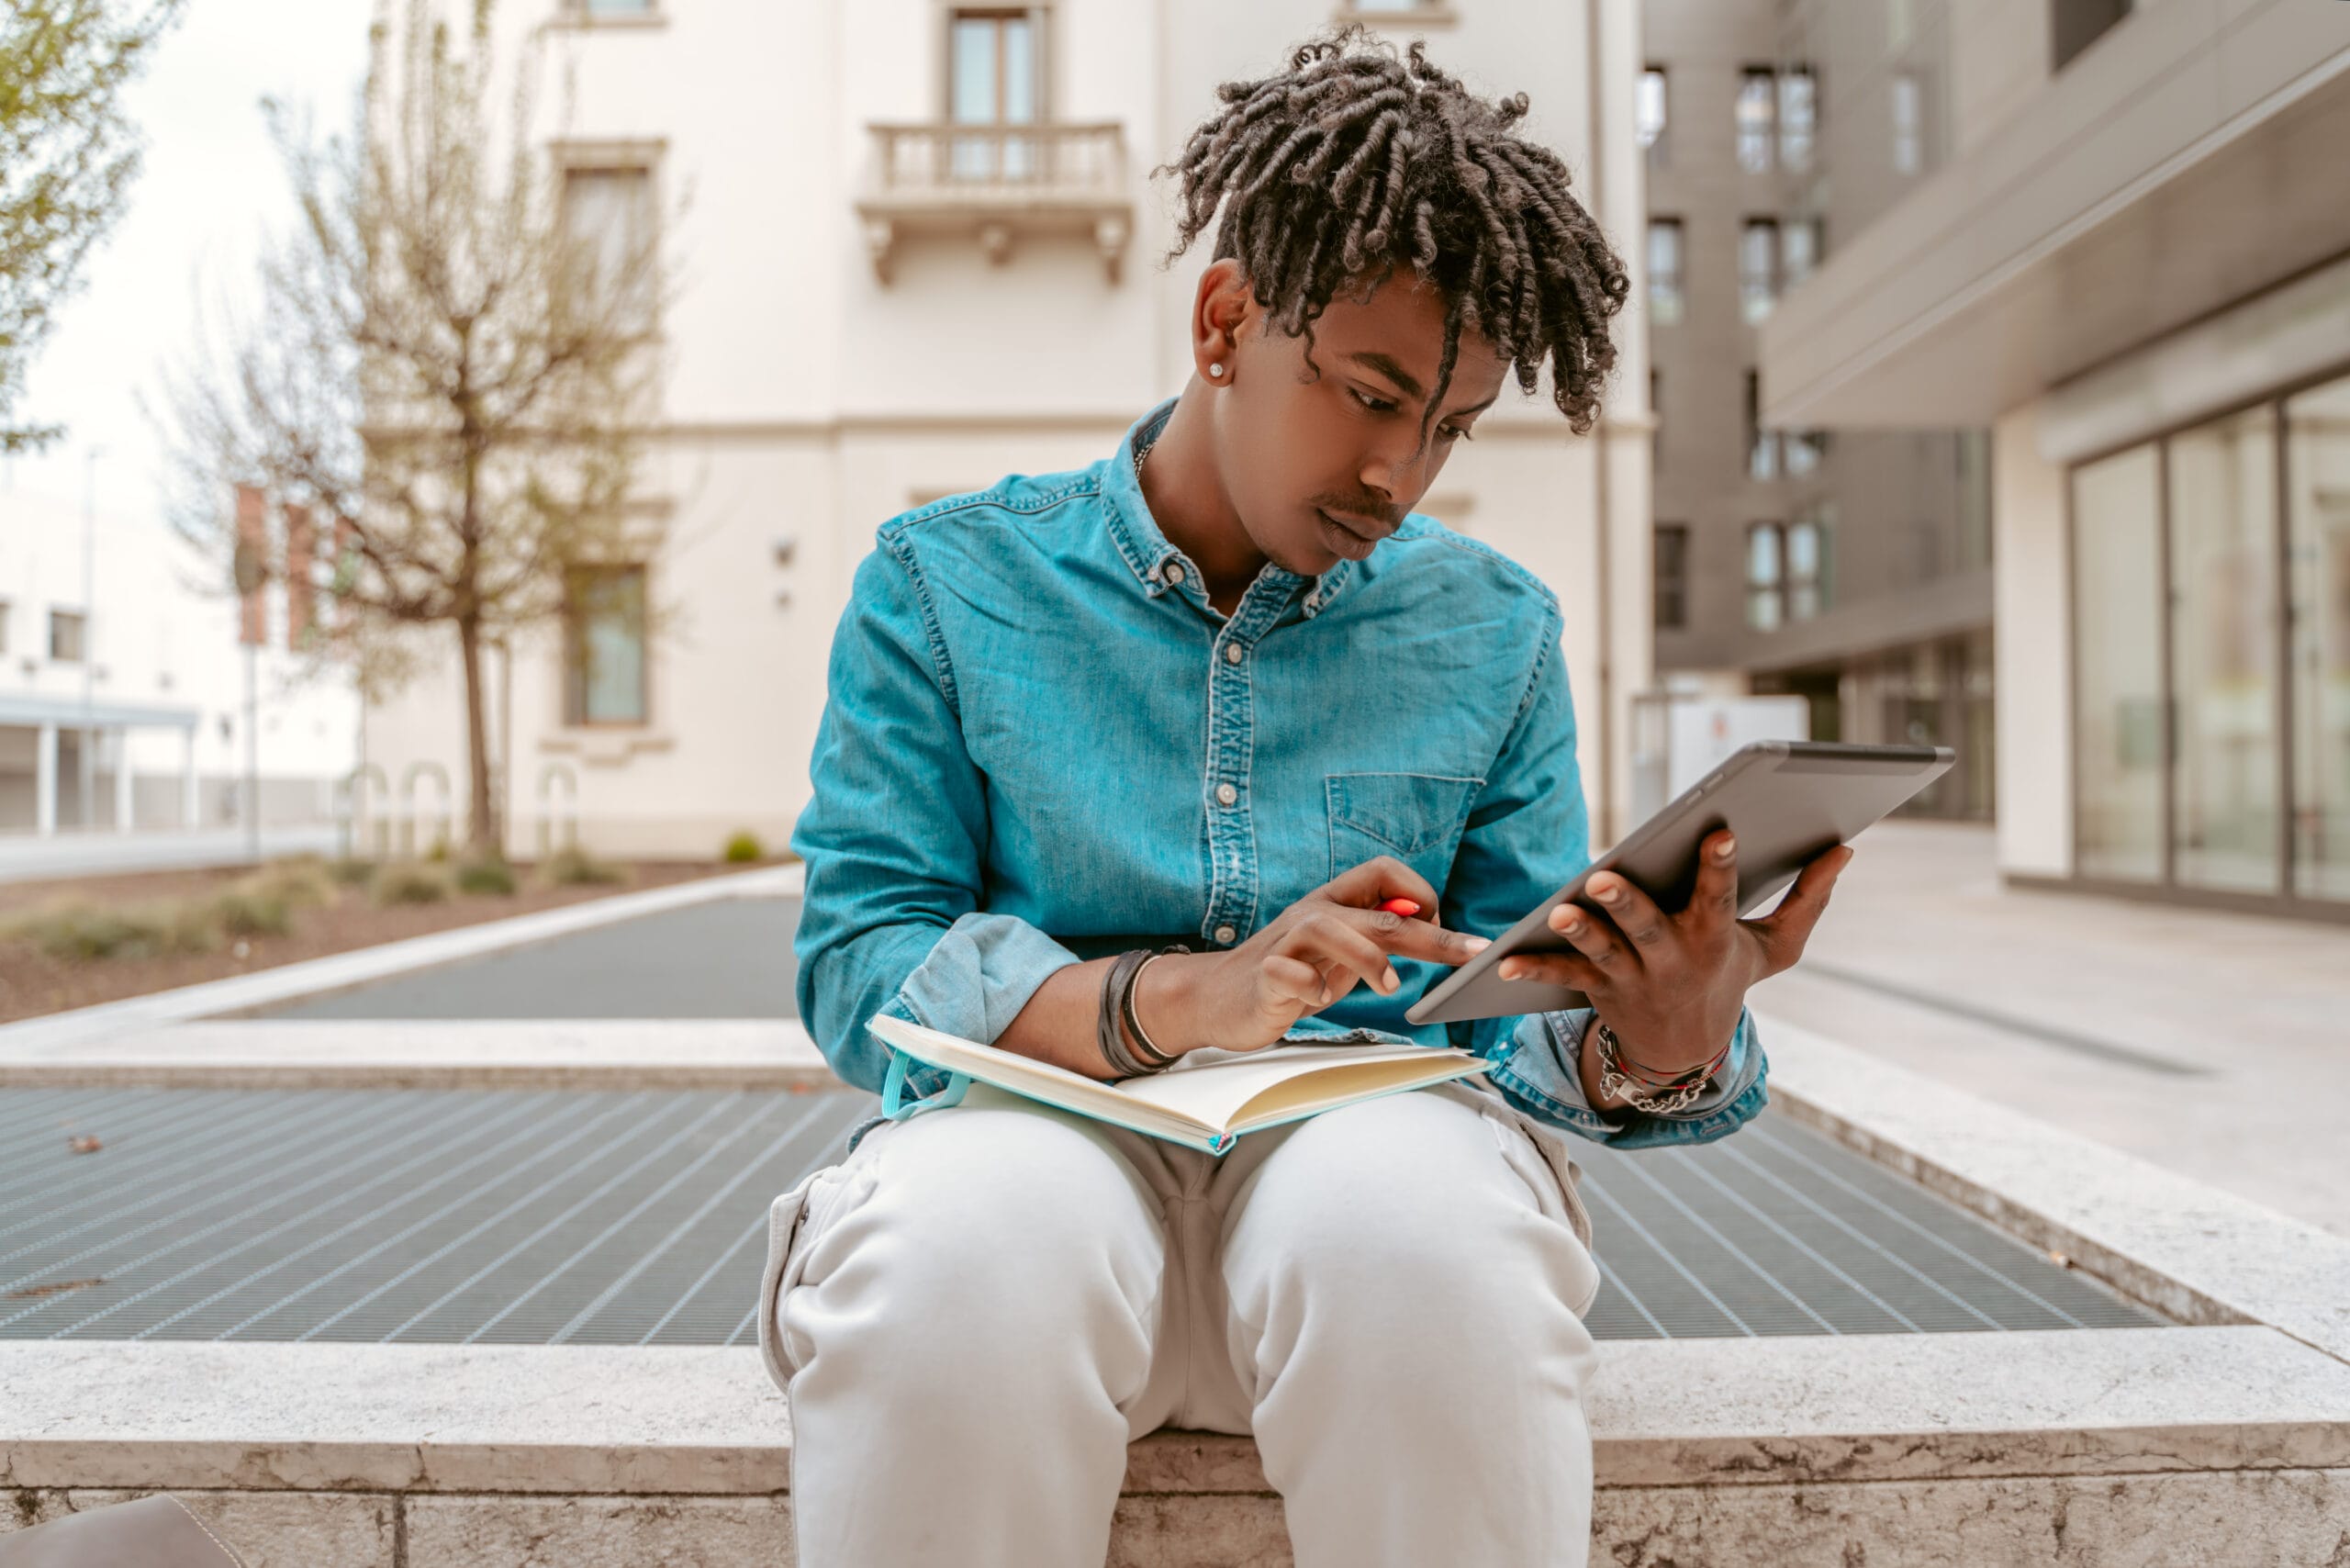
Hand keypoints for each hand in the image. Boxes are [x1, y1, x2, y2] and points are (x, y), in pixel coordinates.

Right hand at [1142, 857, 1489, 1055]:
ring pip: (1329, 929)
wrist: (1219, 997)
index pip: (1385, 872)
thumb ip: (1379, 936)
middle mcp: (1313, 913)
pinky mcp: (1263, 975)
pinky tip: (1317, 1000)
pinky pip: (1287, 972)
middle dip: (1432, 935)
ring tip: (1391, 988)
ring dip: (1368, 958)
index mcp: (1335, 903)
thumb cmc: (1291, 974)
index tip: (1443, 933)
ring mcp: (1285, 942)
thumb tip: (1433, 925)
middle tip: (1470, 955)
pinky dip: (1309, 987)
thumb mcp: (1342, 953)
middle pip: (1378, 913)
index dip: (1421, 896)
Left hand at [1495, 832, 1853, 1078]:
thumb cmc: (1730, 976)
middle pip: (1647, 928)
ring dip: (1580, 933)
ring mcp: (1632, 976)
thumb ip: (1809, 898)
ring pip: (1602, 952)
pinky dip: (1534, 970)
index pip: (1718, 896)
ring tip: (1559, 912)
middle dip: (1627, 903)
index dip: (1720, 865)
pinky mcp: (1598, 989)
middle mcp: (1672, 958)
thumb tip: (1846, 847)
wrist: (1685, 1050)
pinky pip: (1563, 978)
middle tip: (1604, 878)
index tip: (1721, 832)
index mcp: (1713, 937)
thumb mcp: (1776, 947)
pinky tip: (1503, 962)